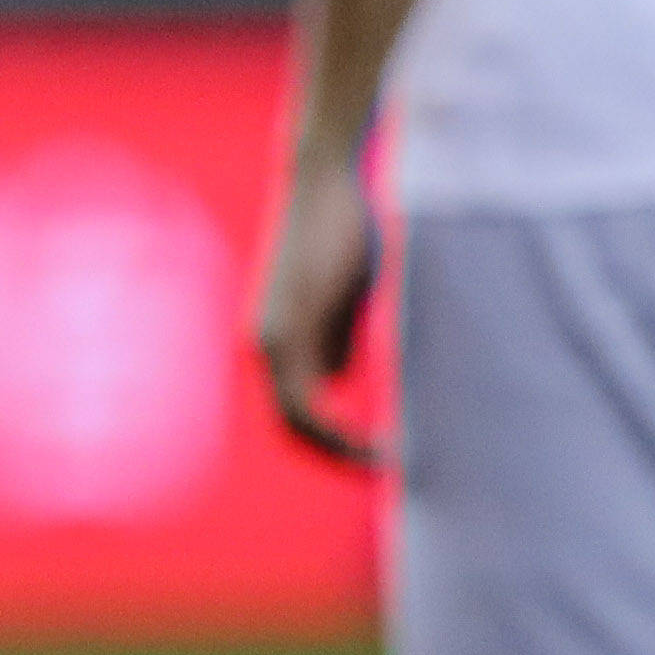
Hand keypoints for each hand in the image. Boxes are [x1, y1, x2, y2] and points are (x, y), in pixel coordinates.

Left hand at [252, 149, 385, 468]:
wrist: (325, 183)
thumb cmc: (341, 235)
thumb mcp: (341, 301)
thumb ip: (333, 340)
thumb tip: (334, 380)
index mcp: (276, 339)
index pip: (296, 415)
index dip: (335, 445)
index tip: (382, 458)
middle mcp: (263, 343)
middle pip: (292, 429)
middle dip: (339, 457)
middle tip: (388, 471)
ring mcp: (272, 336)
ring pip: (298, 421)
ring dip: (343, 449)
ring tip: (392, 460)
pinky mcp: (290, 325)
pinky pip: (308, 400)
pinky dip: (340, 430)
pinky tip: (382, 440)